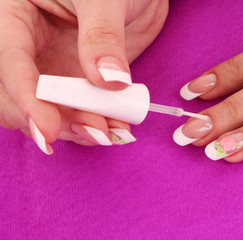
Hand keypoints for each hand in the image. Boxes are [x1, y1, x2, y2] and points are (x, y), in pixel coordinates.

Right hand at [0, 0, 168, 153]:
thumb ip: (103, 36)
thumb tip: (109, 81)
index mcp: (15, 16)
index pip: (9, 64)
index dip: (26, 100)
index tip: (47, 130)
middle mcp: (31, 47)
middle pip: (20, 98)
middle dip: (54, 122)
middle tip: (95, 131)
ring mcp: (56, 67)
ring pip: (53, 111)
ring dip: (80, 128)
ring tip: (113, 133)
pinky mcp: (81, 81)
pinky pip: (83, 110)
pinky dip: (99, 122)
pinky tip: (117, 128)